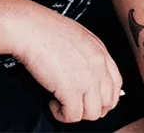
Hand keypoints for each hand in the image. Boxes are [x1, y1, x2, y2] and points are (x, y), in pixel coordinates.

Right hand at [11, 7, 123, 124]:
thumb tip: (82, 70)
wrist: (27, 27)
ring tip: (62, 104)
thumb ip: (85, 53)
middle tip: (76, 104)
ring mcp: (86, 79)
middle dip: (92, 107)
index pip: (116, 84)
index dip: (105, 97)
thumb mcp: (74, 35)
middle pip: (108, 102)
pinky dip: (61, 115)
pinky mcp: (70, 90)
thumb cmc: (41, 26)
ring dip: (77, 113)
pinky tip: (53, 104)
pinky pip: (72, 116)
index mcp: (99, 51)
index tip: (93, 99)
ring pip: (92, 113)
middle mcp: (97, 66)